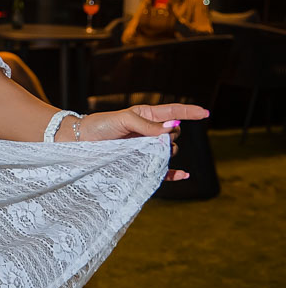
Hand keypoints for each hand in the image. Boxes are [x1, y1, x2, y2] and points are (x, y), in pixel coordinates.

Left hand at [79, 102, 208, 181]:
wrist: (81, 142)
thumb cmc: (101, 125)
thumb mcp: (124, 119)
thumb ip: (148, 125)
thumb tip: (171, 129)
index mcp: (147, 116)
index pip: (174, 112)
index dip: (190, 112)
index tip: (206, 113)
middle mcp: (150, 133)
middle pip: (174, 134)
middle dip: (168, 136)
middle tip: (147, 138)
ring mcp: (146, 149)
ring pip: (169, 151)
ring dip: (164, 152)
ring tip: (143, 152)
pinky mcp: (140, 165)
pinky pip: (162, 171)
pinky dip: (173, 173)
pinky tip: (184, 175)